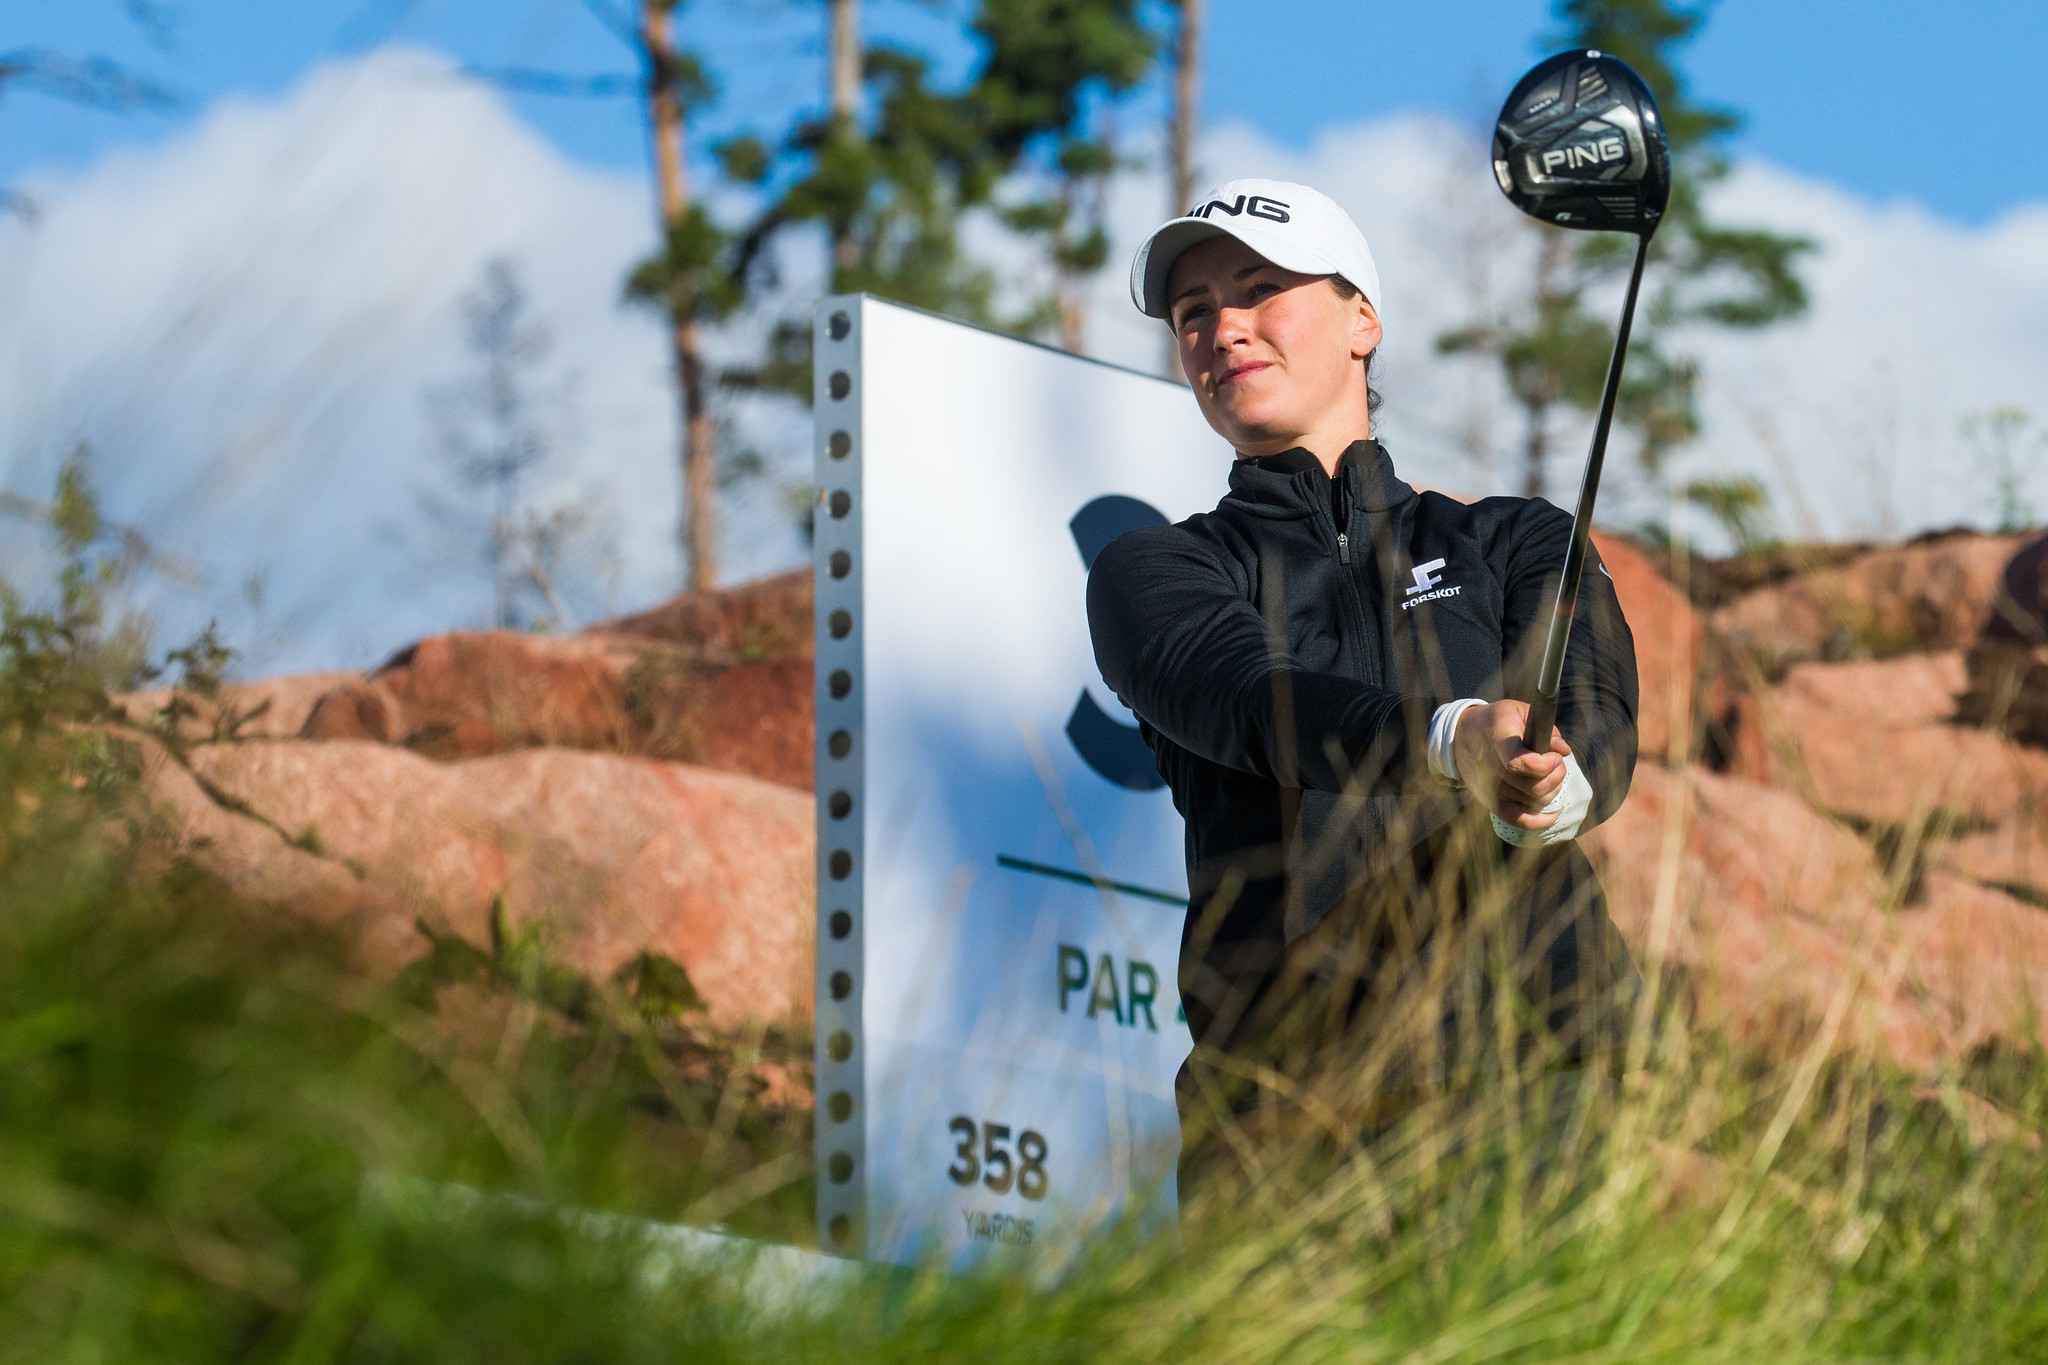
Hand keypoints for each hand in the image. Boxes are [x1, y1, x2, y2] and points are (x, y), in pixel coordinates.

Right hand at [1451, 699, 1570, 830]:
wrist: (1459, 738)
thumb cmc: (1495, 722)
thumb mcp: (1518, 711)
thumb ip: (1544, 727)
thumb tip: (1563, 750)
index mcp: (1498, 739)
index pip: (1517, 762)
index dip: (1545, 764)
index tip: (1554, 756)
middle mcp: (1490, 767)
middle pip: (1533, 787)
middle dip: (1556, 776)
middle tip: (1556, 764)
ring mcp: (1489, 788)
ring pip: (1533, 802)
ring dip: (1551, 791)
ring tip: (1550, 777)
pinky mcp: (1490, 802)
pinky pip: (1519, 820)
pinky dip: (1541, 820)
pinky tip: (1554, 812)